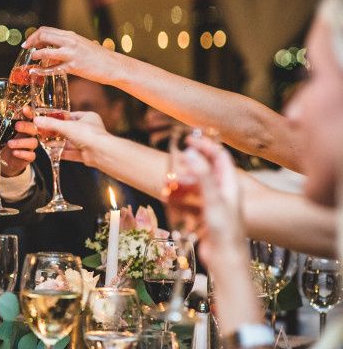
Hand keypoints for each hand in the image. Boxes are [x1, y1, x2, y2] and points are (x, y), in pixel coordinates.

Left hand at [0, 107, 38, 176]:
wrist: (6, 162)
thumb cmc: (3, 142)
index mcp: (22, 126)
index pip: (29, 117)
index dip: (29, 112)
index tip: (25, 109)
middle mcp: (28, 135)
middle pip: (33, 128)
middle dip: (26, 126)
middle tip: (16, 126)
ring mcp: (29, 146)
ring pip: (33, 142)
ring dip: (22, 142)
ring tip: (10, 144)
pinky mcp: (28, 157)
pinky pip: (31, 155)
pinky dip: (23, 154)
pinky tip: (15, 153)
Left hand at [22, 26, 117, 83]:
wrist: (114, 65)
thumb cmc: (98, 57)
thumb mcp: (81, 46)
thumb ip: (67, 46)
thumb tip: (53, 50)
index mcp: (71, 36)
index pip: (46, 30)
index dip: (34, 36)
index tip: (28, 43)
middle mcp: (70, 41)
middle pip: (44, 36)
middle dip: (31, 42)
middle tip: (25, 49)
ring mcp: (72, 54)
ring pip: (46, 52)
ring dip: (36, 56)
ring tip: (31, 60)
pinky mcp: (74, 67)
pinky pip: (53, 69)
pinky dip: (41, 71)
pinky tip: (34, 72)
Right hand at [32, 111, 108, 166]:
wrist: (101, 153)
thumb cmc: (89, 134)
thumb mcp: (67, 126)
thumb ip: (51, 124)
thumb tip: (37, 120)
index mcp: (88, 117)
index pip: (70, 116)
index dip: (58, 118)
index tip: (47, 120)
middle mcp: (88, 130)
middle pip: (68, 130)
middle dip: (56, 133)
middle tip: (43, 132)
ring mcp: (87, 142)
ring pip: (69, 142)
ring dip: (57, 143)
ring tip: (44, 142)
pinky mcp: (85, 154)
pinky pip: (71, 153)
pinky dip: (62, 153)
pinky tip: (52, 153)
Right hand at [182, 137, 244, 265]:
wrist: (226, 260)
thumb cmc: (225, 231)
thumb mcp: (213, 199)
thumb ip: (203, 176)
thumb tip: (192, 155)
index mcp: (230, 185)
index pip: (220, 156)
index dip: (206, 145)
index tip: (189, 140)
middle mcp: (224, 192)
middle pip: (208, 169)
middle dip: (191, 163)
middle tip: (176, 159)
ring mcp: (214, 204)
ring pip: (197, 185)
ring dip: (183, 181)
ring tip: (169, 182)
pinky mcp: (205, 215)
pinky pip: (191, 200)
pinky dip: (180, 196)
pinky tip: (170, 199)